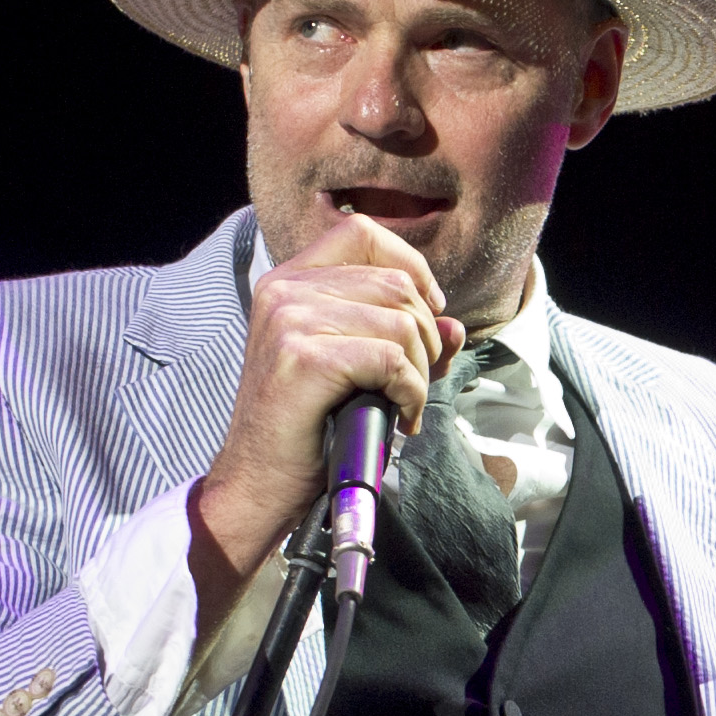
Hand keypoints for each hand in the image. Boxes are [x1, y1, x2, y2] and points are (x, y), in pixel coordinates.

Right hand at [189, 216, 458, 629]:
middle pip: (396, 284)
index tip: (429, 310)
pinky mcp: (304, 357)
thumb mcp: (358, 369)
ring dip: (419, 371)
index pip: (363, 233)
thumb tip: (455, 325)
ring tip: (402, 403)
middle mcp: (284, 290)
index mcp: (289, 280)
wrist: (260, 481)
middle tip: (413, 380)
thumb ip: (404, 337)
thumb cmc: (309, 426)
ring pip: (401, 322)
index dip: (410, 266)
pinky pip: (392, 360)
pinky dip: (410, 393)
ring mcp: (290, 320)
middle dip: (425, 337)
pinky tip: (398, 417)